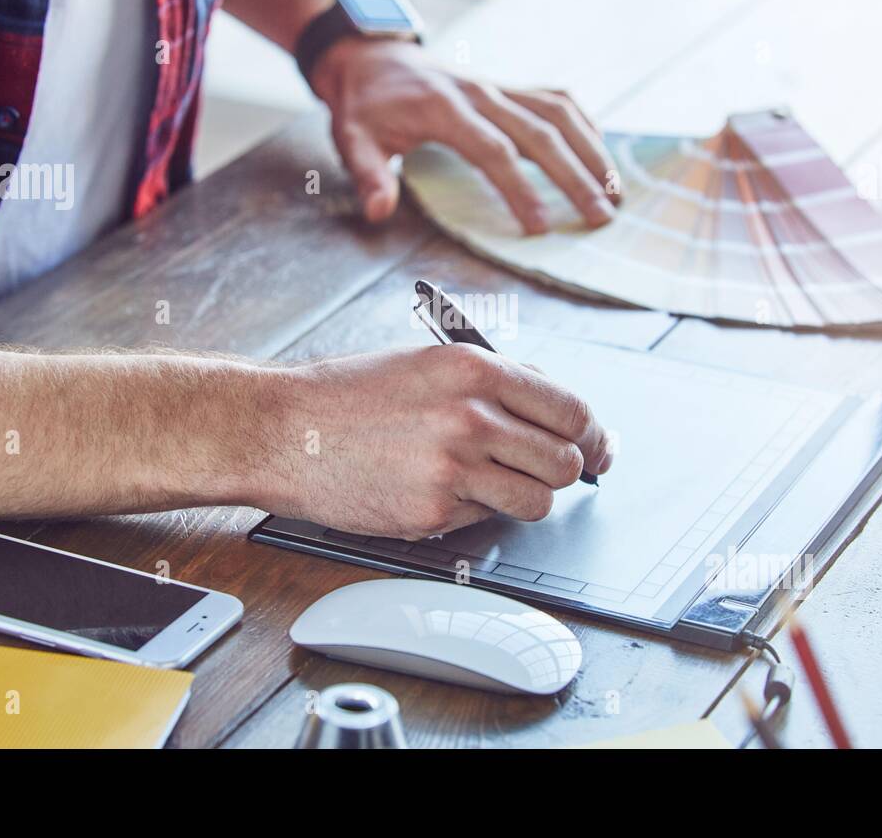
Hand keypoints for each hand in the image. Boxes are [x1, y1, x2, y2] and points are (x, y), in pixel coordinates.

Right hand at [253, 345, 612, 538]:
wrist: (284, 429)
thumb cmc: (350, 394)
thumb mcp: (429, 361)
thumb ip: (497, 379)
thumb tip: (557, 406)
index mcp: (475, 369)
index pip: (571, 410)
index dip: (594, 435)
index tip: (597, 448)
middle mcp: (471, 416)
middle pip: (566, 461)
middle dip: (565, 470)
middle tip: (547, 470)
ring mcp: (453, 468)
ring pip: (538, 500)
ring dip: (528, 497)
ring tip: (495, 484)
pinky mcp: (432, 512)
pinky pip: (486, 521)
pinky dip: (476, 513)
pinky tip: (443, 491)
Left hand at [310, 38, 620, 234]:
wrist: (371, 56)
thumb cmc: (364, 106)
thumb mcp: (351, 139)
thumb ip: (368, 175)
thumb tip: (378, 212)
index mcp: (445, 108)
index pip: (493, 151)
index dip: (519, 188)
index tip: (540, 227)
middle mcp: (482, 92)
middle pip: (541, 132)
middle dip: (575, 176)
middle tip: (600, 217)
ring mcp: (500, 86)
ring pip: (559, 112)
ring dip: (591, 150)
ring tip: (616, 191)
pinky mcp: (510, 88)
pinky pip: (557, 100)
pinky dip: (584, 125)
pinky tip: (600, 156)